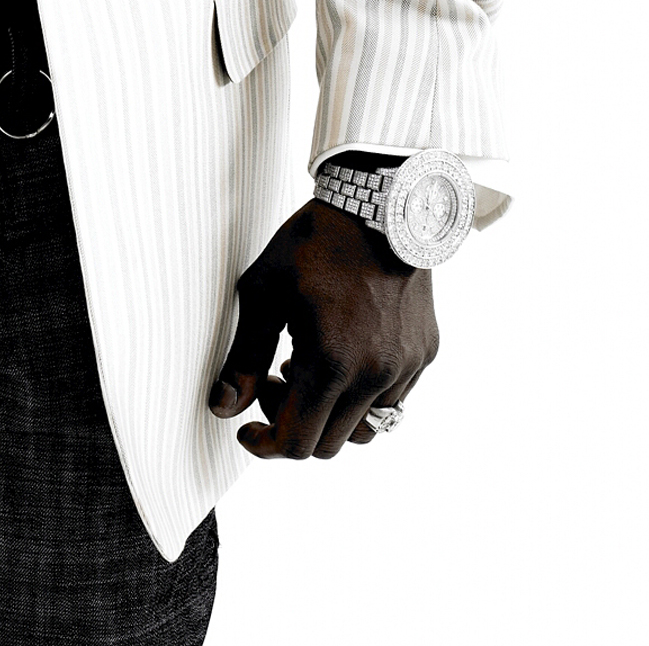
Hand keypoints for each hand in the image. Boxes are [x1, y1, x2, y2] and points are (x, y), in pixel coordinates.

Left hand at [207, 186, 438, 459]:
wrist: (378, 203)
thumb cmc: (314, 242)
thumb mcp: (264, 292)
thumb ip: (243, 356)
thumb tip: (222, 407)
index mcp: (332, 362)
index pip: (298, 442)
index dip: (265, 445)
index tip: (247, 430)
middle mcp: (376, 375)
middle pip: (328, 443)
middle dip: (292, 423)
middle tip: (272, 380)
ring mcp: (406, 366)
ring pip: (364, 431)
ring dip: (330, 415)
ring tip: (306, 367)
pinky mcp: (425, 353)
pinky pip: (392, 401)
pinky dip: (362, 396)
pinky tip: (341, 354)